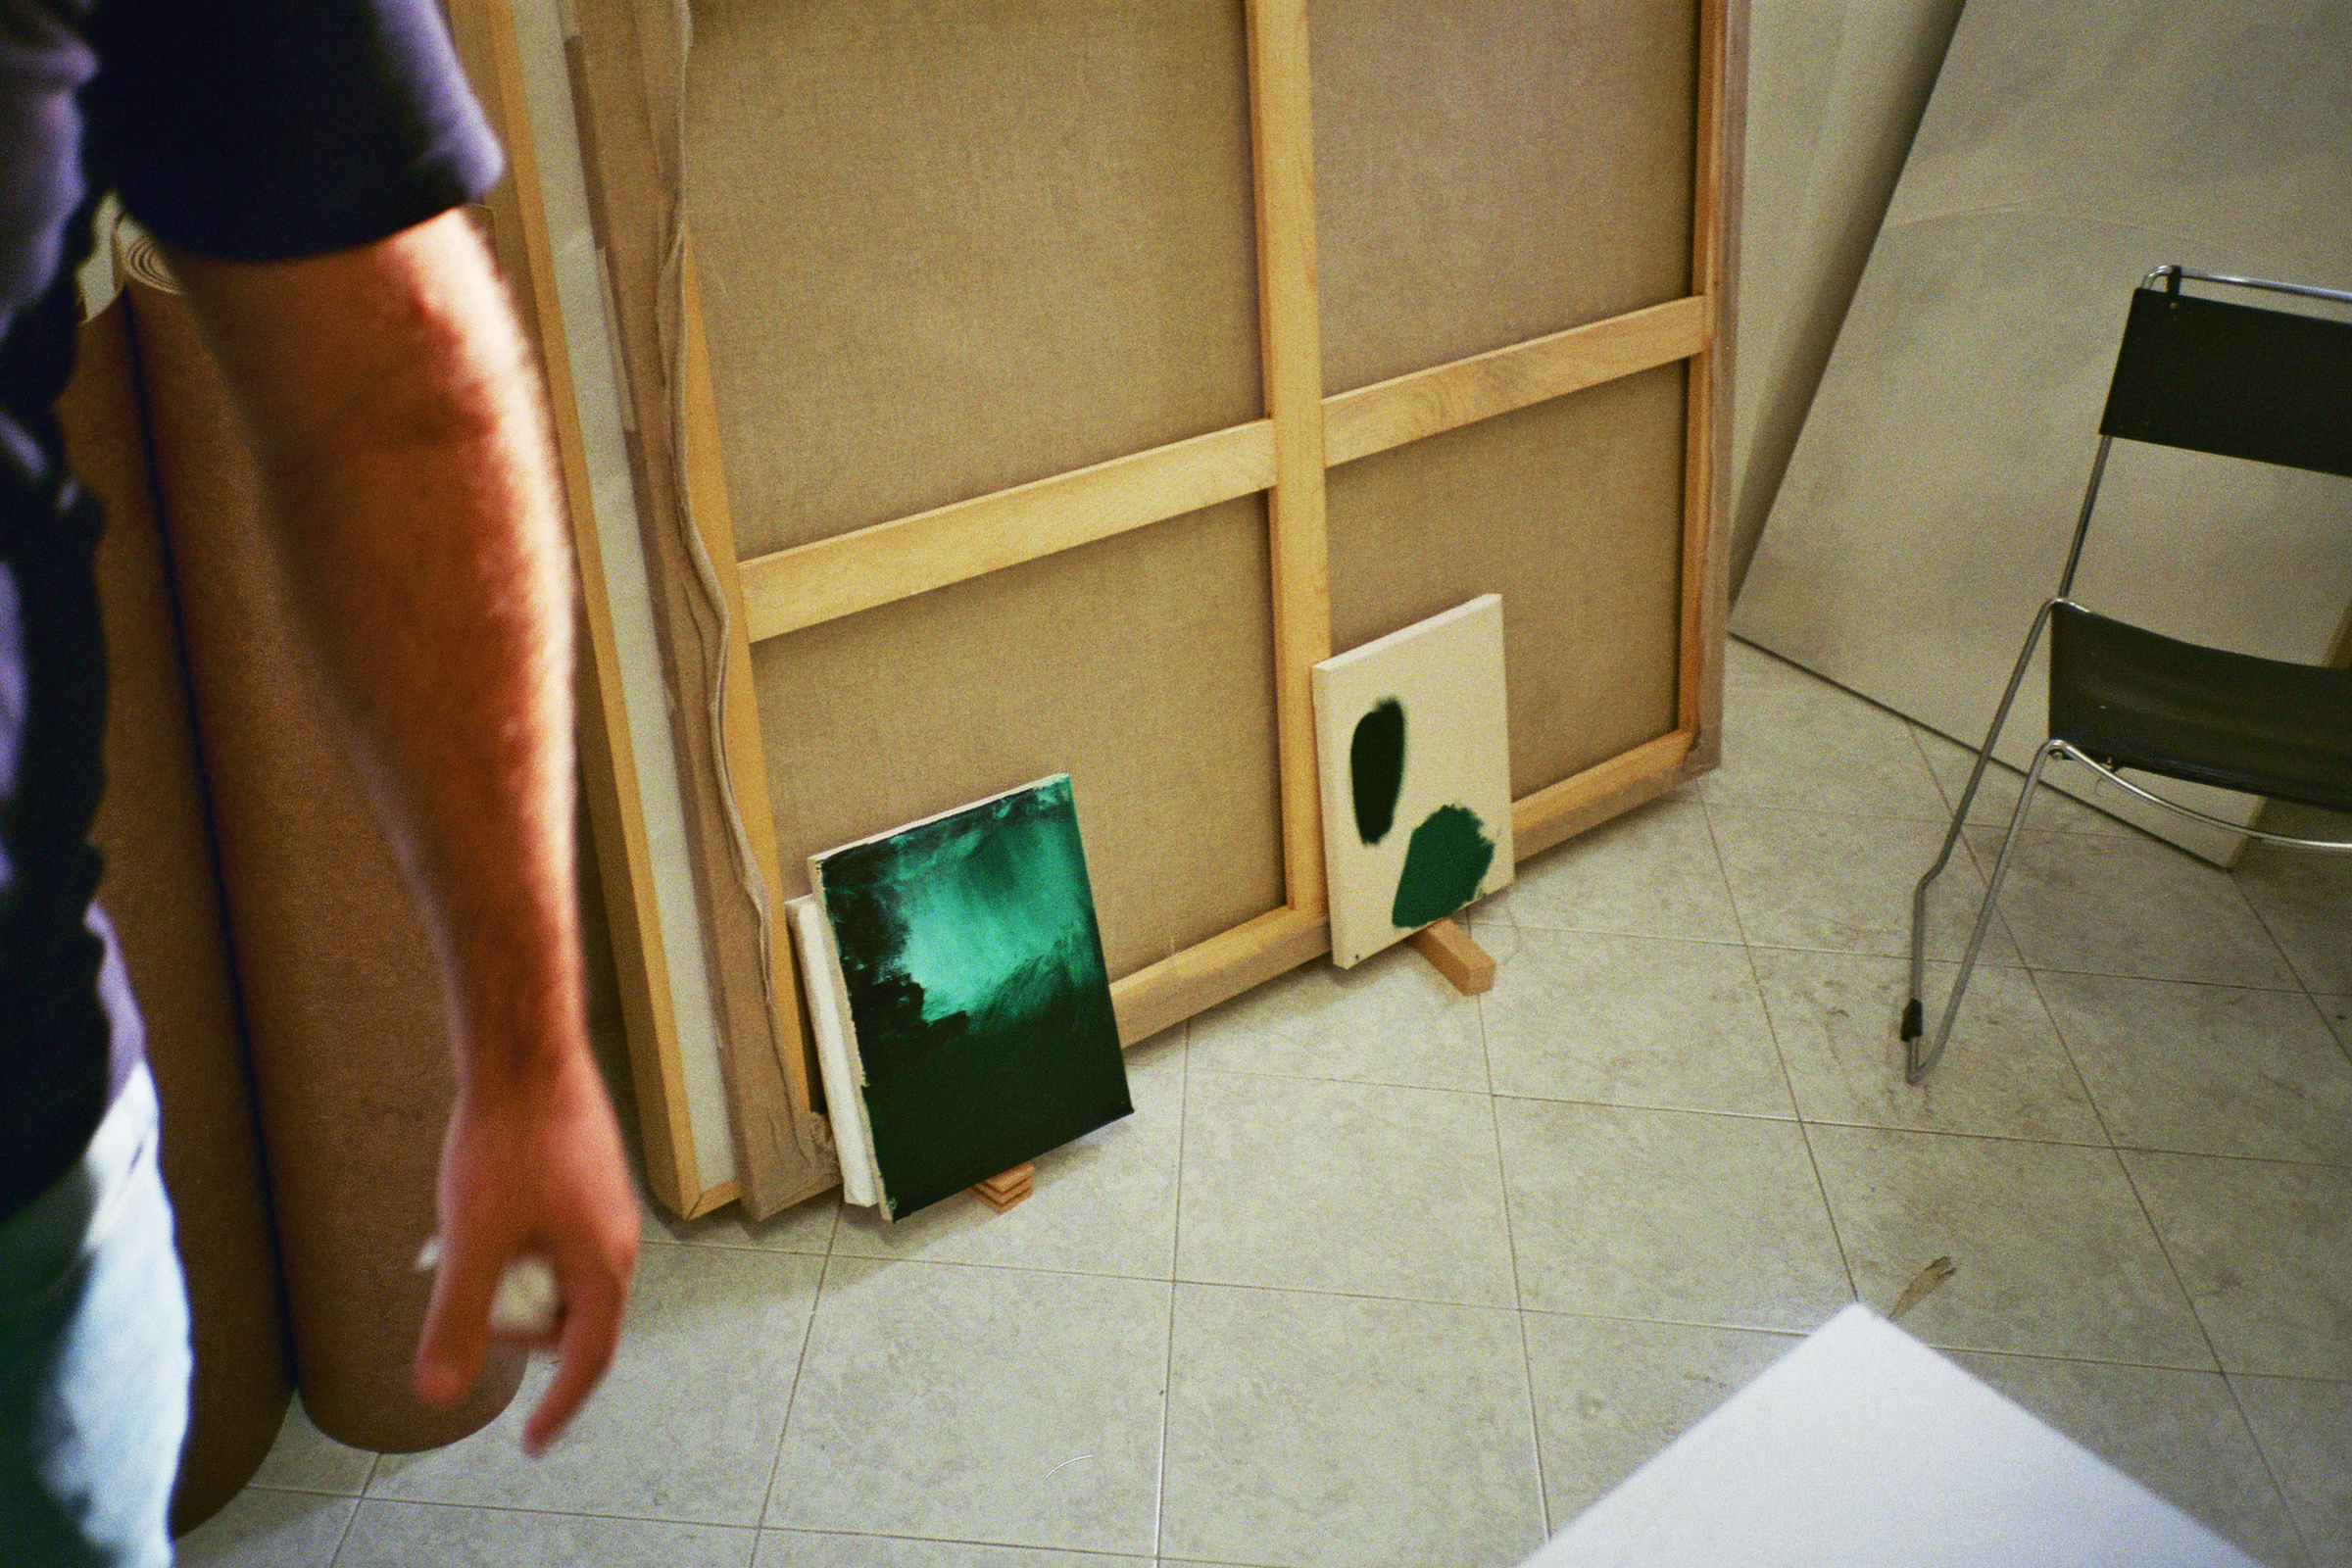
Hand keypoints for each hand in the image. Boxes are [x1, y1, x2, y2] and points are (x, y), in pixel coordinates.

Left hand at [413, 1048, 639, 1454]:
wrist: (527, 1055)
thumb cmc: (507, 1143)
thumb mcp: (472, 1240)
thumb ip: (458, 1321)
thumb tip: (439, 1394)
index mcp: (603, 1266)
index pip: (587, 1359)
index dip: (558, 1407)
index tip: (530, 1443)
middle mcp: (615, 1241)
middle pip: (568, 1319)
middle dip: (515, 1324)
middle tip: (465, 1299)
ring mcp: (604, 1208)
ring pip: (556, 1277)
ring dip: (511, 1280)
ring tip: (464, 1243)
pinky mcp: (586, 1182)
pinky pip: (553, 1241)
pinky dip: (515, 1249)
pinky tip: (477, 1215)